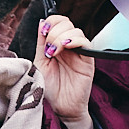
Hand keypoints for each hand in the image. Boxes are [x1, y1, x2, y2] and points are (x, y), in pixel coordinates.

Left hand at [36, 14, 96, 128]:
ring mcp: (79, 53)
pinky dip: (75, 40)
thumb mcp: (40, 62)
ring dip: (61, 37)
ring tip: (54, 52)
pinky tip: (66, 47)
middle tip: (48, 47)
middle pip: (66, 23)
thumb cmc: (50, 88)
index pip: (58, 22)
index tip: (42, 31)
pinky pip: (86, 43)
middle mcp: (69, 46)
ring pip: (76, 30)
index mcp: (57, 44)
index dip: (51, 21)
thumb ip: (41, 43)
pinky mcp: (88, 61)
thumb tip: (42, 21)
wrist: (60, 107)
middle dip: (53, 31)